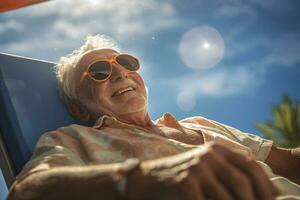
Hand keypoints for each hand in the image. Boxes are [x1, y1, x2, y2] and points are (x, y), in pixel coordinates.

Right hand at [125, 142, 278, 199]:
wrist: (147, 179)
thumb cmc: (179, 178)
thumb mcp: (206, 170)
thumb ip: (227, 176)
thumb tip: (252, 192)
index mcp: (218, 150)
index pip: (251, 167)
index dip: (265, 186)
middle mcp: (210, 155)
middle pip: (243, 183)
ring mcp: (198, 168)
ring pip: (228, 198)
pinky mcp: (187, 182)